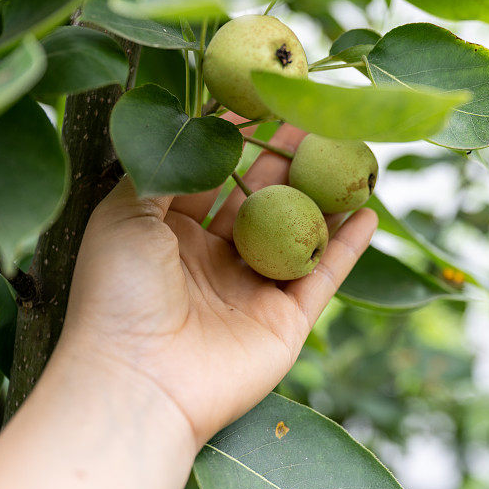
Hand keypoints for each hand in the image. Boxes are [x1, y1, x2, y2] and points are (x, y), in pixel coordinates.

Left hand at [59, 120, 377, 445]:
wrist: (139, 383)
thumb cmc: (119, 294)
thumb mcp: (124, 216)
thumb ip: (164, 172)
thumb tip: (195, 130)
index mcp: (172, 237)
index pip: (215, 179)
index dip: (240, 143)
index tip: (264, 104)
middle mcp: (215, 263)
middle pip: (263, 202)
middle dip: (289, 163)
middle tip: (318, 123)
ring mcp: (252, 294)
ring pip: (298, 236)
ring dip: (326, 199)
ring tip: (352, 159)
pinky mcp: (285, 324)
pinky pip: (323, 277)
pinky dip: (347, 247)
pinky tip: (369, 213)